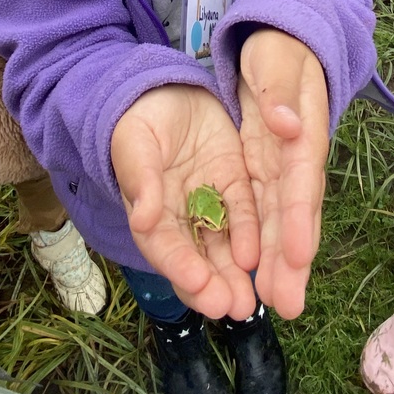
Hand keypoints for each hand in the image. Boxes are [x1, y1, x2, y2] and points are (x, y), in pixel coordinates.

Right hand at [112, 84, 258, 320]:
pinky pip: (245, 213)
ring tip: (250, 301)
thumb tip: (145, 218)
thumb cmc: (140, 118)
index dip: (180, 267)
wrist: (165, 87)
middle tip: (233, 306)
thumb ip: (141, 178)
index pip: (165, 246)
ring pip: (223, 246)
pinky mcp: (234, 181)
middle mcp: (181, 215)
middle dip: (213, 284)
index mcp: (150, 209)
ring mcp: (209, 200)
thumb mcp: (135, 142)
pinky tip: (257, 256)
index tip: (199, 284)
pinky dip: (250, 236)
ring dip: (235, 274)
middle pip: (196, 257)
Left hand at [238, 28, 328, 319]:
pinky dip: (266, 246)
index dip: (300, 218)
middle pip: (295, 214)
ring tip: (275, 305)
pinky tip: (260, 276)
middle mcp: (297, 159)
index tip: (297, 254)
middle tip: (287, 305)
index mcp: (305, 132)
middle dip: (292, 260)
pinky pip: (267, 214)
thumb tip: (287, 125)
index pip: (302, 180)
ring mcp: (282, 168)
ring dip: (280, 263)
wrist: (284, 42)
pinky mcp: (266, 172)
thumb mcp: (276, 59)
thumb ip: (279, 91)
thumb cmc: (281, 49)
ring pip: (282, 222)